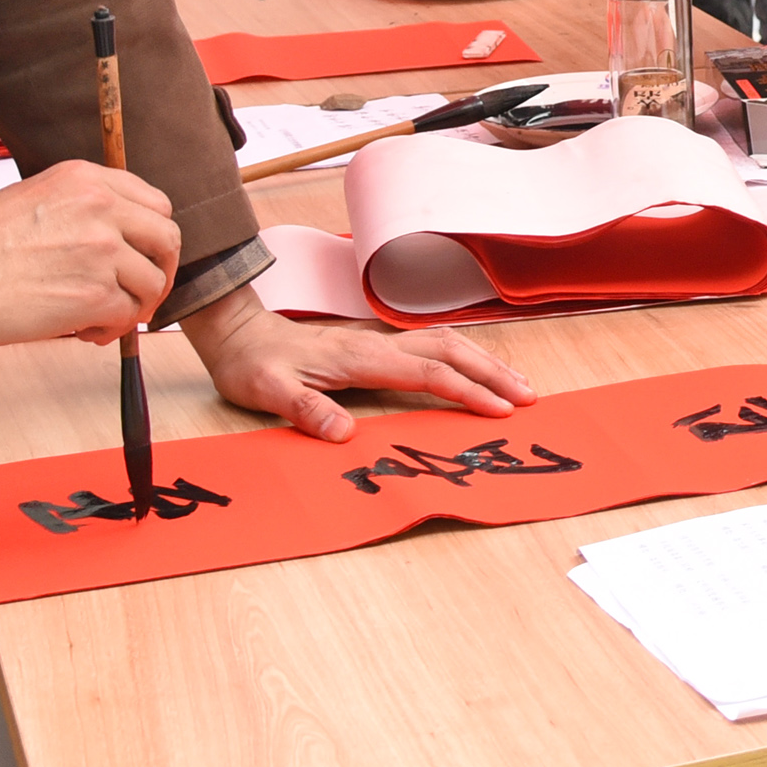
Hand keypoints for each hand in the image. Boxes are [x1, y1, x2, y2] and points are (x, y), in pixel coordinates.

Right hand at [0, 161, 178, 346]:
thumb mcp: (38, 196)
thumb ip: (83, 208)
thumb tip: (118, 242)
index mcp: (87, 179)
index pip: (156, 204)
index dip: (153, 238)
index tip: (141, 259)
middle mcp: (102, 208)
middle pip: (168, 240)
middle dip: (160, 272)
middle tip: (139, 295)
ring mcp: (101, 250)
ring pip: (152, 283)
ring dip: (132, 307)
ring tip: (97, 318)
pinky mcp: (94, 293)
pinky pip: (127, 316)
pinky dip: (112, 330)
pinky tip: (84, 332)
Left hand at [181, 288, 536, 438]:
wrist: (237, 333)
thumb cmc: (252, 365)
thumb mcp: (268, 392)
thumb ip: (305, 409)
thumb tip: (344, 433)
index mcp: (359, 356)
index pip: (426, 371)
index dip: (466, 391)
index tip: (498, 410)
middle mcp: (376, 342)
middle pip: (449, 350)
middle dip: (492, 372)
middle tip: (529, 396)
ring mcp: (377, 340)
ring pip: (444, 343)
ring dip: (483, 361)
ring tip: (516, 382)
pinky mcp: (374, 343)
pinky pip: (430, 345)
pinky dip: (462, 355)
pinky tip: (474, 366)